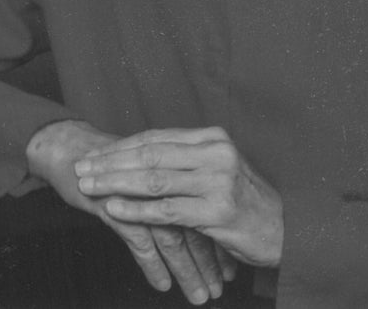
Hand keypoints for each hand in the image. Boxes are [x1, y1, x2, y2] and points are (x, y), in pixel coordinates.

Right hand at [26, 120, 235, 302]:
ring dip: (186, 269)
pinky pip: (140, 239)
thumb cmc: (112, 164)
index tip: (231, 269)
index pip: (205, 208)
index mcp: (176, 166)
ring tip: (198, 295)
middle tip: (219, 290)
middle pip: (192, 223)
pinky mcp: (115, 203)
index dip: (217, 239)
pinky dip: (152, 264)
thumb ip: (173, 192)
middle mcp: (162, 176)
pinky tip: (162, 284)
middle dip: (208, 261)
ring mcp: (140, 189)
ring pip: (171, 235)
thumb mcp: (148, 175)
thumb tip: (201, 217)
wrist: (70, 150)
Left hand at [74, 126, 283, 266]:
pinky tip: (114, 210)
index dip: (121, 146)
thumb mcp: (218, 169)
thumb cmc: (244, 201)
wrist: (285, 230)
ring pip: (154, 179)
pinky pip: (167, 210)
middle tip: (81, 168)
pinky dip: (137, 210)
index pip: (156, 137)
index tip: (94, 153)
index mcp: (212, 138)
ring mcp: (218, 181)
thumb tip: (140, 157)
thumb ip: (185, 160)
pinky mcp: (217, 212)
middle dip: (111, 162)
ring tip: (88, 187)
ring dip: (115, 183)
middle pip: (150, 153)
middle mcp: (215, 153)